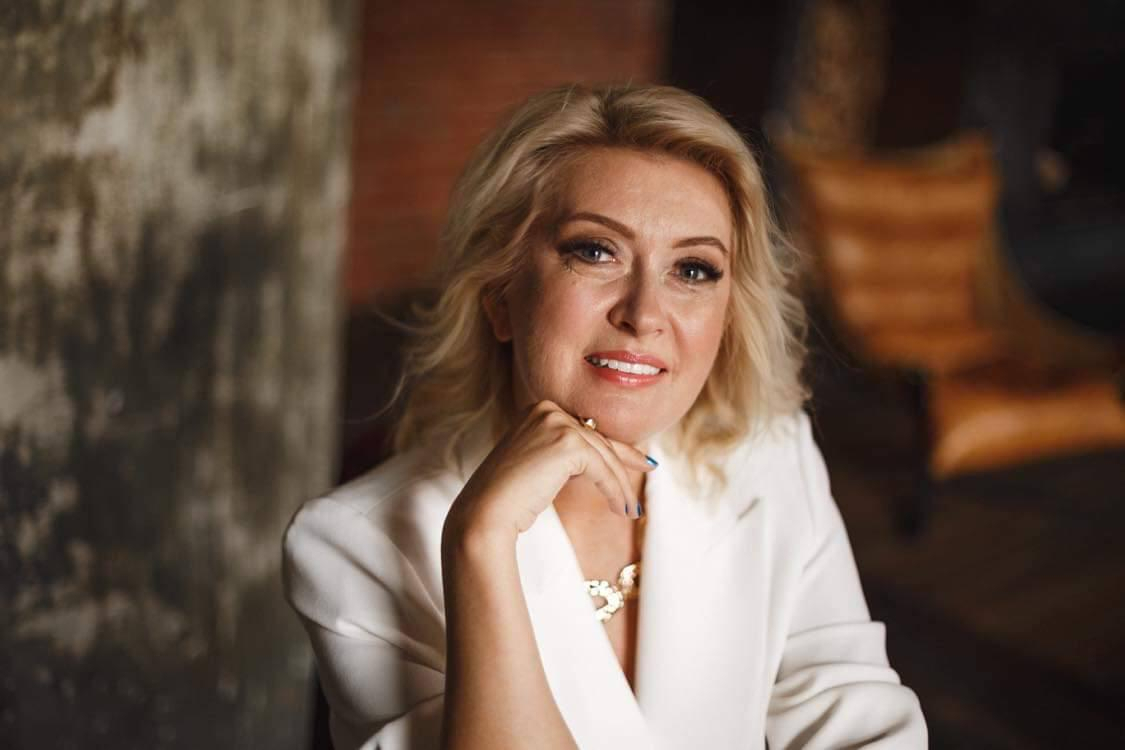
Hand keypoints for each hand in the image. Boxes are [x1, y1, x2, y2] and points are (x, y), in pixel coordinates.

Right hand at [444, 400, 655, 540]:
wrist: (486, 512)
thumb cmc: (509, 497)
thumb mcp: (539, 464)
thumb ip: (565, 453)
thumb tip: (602, 457)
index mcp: (538, 408)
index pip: (584, 429)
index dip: (613, 446)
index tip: (638, 458)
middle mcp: (546, 408)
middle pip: (597, 439)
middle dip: (625, 460)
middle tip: (650, 469)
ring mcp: (556, 422)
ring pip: (603, 455)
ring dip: (621, 484)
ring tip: (630, 509)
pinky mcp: (567, 442)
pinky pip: (602, 469)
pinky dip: (615, 491)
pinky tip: (621, 509)